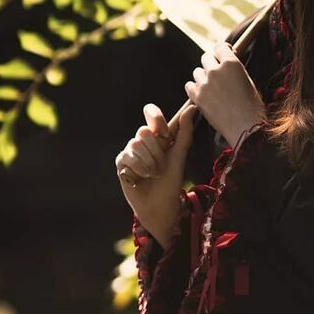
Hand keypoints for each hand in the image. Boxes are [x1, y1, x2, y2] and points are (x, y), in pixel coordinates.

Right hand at [114, 104, 196, 247]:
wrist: (159, 205)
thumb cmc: (171, 181)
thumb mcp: (180, 156)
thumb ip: (184, 132)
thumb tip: (192, 108)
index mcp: (157, 136)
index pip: (151, 114)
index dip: (156, 119)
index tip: (165, 134)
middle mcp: (142, 141)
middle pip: (144, 131)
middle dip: (156, 152)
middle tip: (161, 166)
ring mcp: (130, 151)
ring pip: (135, 144)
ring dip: (149, 163)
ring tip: (153, 174)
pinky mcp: (121, 162)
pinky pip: (127, 157)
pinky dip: (139, 169)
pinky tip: (141, 178)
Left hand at [184, 42, 266, 146]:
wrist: (245, 127)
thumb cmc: (252, 107)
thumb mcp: (248, 81)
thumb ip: (235, 70)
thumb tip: (228, 63)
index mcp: (231, 63)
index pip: (220, 47)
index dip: (222, 50)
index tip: (223, 55)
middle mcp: (216, 70)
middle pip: (206, 58)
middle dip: (211, 63)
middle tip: (217, 73)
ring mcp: (205, 83)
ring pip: (197, 72)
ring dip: (203, 77)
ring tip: (211, 87)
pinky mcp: (197, 97)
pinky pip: (189, 86)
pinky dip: (194, 88)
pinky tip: (202, 93)